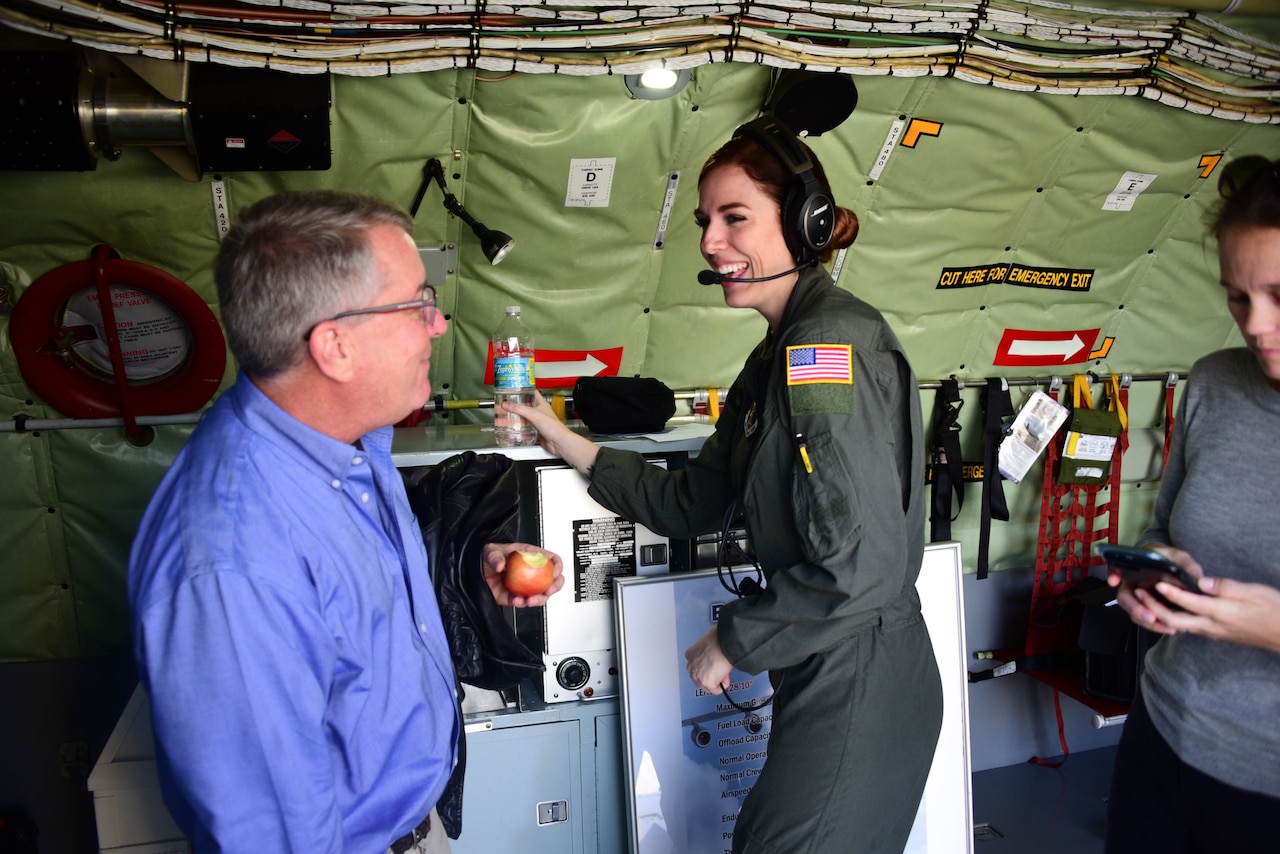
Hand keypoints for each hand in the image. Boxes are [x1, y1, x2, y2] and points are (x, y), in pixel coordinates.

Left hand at [482, 542, 564, 607]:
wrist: (472, 574)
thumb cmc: (484, 557)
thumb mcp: (490, 551)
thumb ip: (495, 556)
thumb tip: (500, 564)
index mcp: (530, 556)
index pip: (550, 559)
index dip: (557, 565)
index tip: (555, 572)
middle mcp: (531, 572)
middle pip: (552, 579)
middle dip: (555, 586)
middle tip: (548, 590)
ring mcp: (525, 586)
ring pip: (541, 595)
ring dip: (539, 599)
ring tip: (530, 600)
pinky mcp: (516, 597)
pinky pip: (524, 603)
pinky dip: (522, 604)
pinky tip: (517, 601)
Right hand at [501, 392, 599, 474]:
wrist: (558, 442)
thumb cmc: (553, 427)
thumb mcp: (533, 414)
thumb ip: (519, 409)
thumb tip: (507, 404)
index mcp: (542, 405)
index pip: (533, 393)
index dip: (525, 390)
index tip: (515, 389)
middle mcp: (540, 413)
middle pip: (526, 407)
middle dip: (516, 406)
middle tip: (506, 405)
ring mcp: (538, 423)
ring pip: (525, 419)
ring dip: (516, 418)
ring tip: (506, 417)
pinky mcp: (536, 432)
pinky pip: (526, 429)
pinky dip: (519, 429)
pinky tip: (513, 429)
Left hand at [684, 626, 733, 693]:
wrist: (725, 643)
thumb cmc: (720, 639)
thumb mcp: (708, 643)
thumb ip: (707, 652)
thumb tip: (714, 654)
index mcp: (690, 654)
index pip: (698, 666)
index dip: (709, 667)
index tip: (715, 665)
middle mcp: (691, 666)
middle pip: (700, 678)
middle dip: (711, 675)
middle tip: (720, 669)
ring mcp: (697, 675)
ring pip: (707, 686)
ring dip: (716, 681)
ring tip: (723, 672)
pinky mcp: (706, 682)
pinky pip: (716, 690)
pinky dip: (722, 686)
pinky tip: (725, 677)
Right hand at [1106, 544, 1203, 634]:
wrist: (1172, 570)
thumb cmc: (1170, 560)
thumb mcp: (1178, 557)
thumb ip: (1186, 564)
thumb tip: (1197, 576)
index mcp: (1135, 568)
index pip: (1117, 569)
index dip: (1113, 574)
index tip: (1114, 580)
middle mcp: (1132, 585)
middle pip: (1126, 598)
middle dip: (1136, 608)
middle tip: (1150, 616)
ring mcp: (1139, 599)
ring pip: (1135, 612)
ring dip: (1147, 621)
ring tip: (1165, 627)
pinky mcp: (1149, 609)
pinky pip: (1147, 620)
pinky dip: (1157, 626)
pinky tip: (1171, 629)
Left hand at [1150, 576, 1279, 652]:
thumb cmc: (1274, 611)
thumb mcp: (1254, 592)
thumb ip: (1226, 587)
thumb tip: (1203, 582)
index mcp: (1222, 613)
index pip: (1189, 603)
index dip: (1171, 592)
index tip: (1157, 582)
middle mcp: (1212, 626)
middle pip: (1174, 620)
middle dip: (1153, 607)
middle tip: (1138, 592)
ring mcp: (1212, 631)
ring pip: (1179, 626)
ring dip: (1159, 614)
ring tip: (1145, 599)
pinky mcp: (1214, 633)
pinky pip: (1187, 627)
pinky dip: (1172, 619)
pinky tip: (1165, 609)